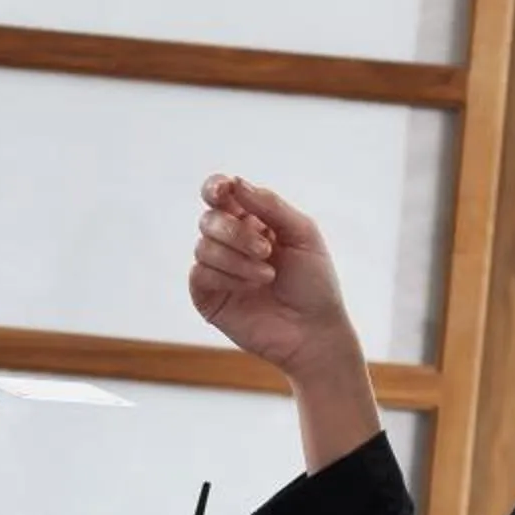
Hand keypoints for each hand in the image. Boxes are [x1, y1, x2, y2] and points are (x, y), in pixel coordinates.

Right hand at [189, 174, 356, 376]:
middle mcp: (230, 242)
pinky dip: (228, 277)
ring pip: (203, 246)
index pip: (220, 194)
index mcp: (252, 221)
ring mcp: (217, 270)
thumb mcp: (302, 233)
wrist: (314, 331)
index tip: (224, 191)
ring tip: (268, 275)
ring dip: (237, 258)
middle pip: (210, 219)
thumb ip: (269, 204)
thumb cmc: (314, 283)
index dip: (216, 188)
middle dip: (236, 232)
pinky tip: (252, 288)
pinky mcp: (207, 297)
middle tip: (267, 249)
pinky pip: (200, 273)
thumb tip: (235, 182)